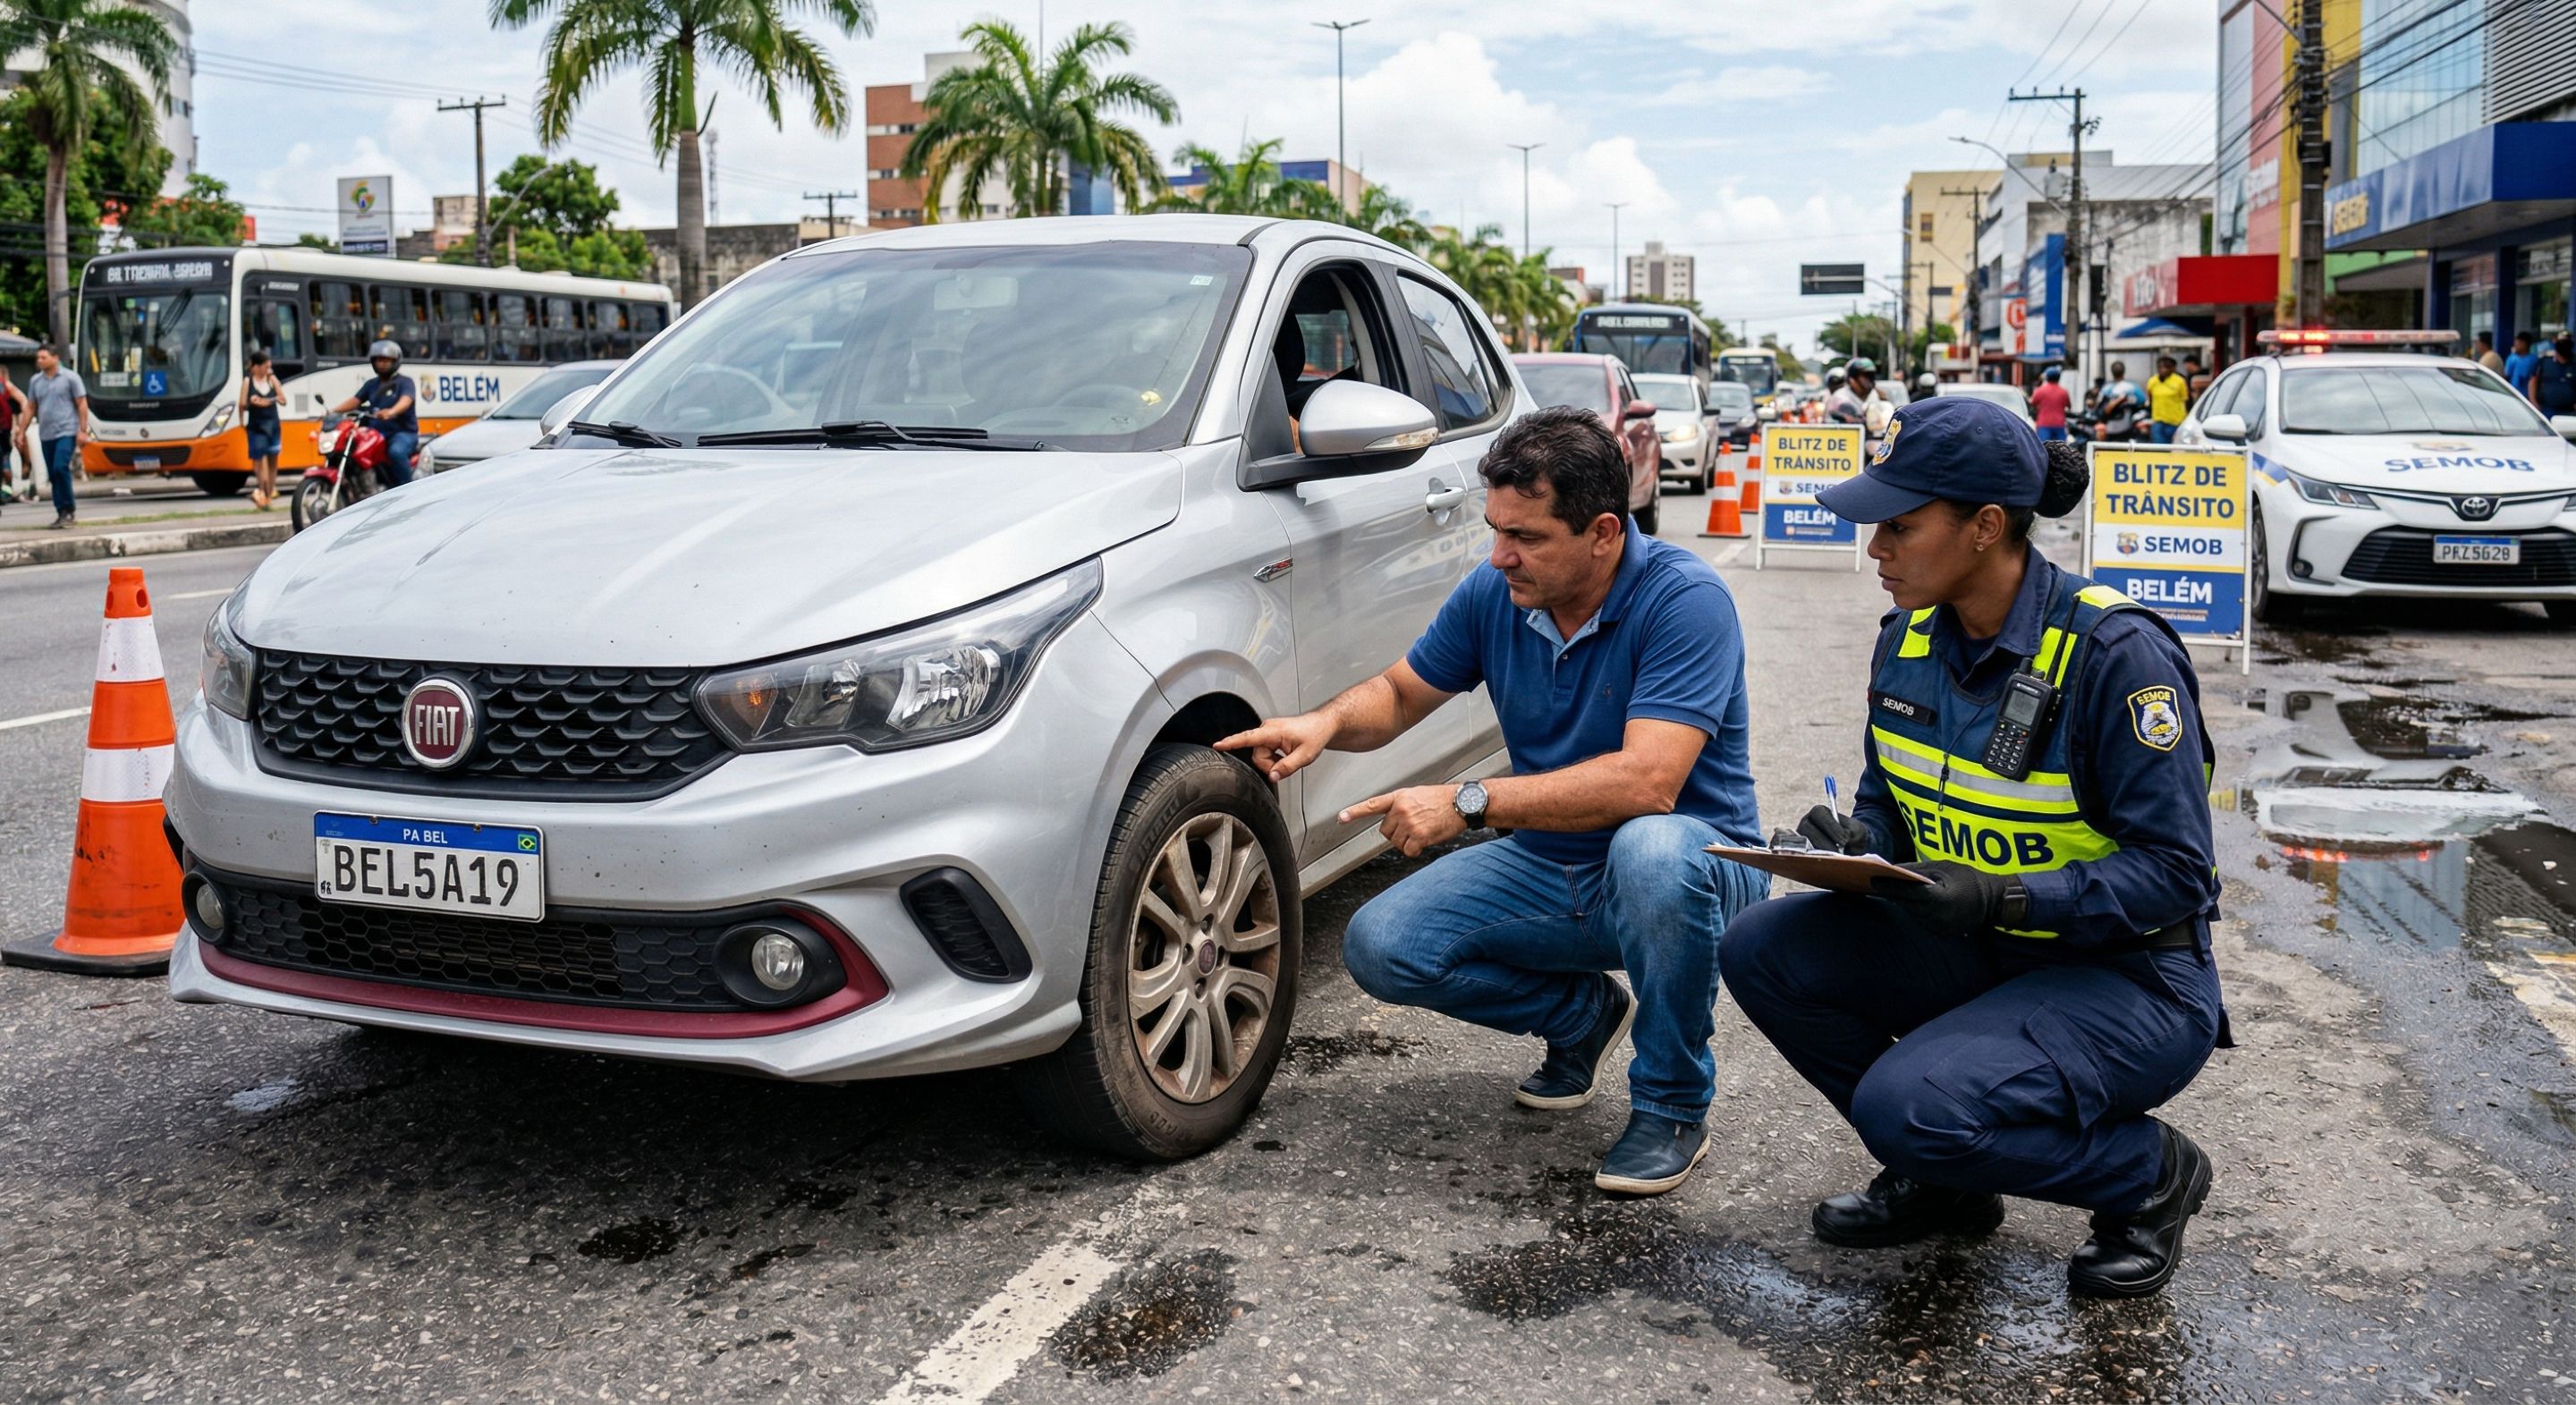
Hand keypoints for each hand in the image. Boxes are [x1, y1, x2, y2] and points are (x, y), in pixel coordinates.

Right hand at [1214, 712, 1334, 781]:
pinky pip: (1265, 752)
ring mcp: (1269, 732)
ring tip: (1288, 757)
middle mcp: (1268, 729)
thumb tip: (1272, 777)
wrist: (1322, 725)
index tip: (1218, 745)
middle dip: (1270, 765)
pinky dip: (1274, 757)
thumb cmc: (1315, 735)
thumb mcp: (1304, 756)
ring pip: (1261, 756)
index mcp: (1274, 731)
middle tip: (1286, 764)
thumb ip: (1286, 768)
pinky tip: (1285, 754)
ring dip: (1273, 761)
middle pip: (1257, 755)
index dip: (1231, 743)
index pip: (1248, 738)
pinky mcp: (1270, 736)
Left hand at [1339, 784, 1465, 856]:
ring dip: (1408, 842)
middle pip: (1386, 832)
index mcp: (1399, 797)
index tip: (1341, 817)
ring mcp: (1409, 822)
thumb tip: (1393, 822)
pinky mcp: (1419, 835)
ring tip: (1423, 830)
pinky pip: (1409, 851)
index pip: (1373, 805)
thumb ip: (1401, 806)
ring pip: (1396, 843)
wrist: (1462, 803)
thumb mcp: (1417, 794)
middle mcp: (1401, 809)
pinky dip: (1416, 850)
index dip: (1355, 812)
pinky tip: (1426, 840)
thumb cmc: (1442, 799)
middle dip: (1397, 834)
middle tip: (1414, 828)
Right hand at [1795, 804, 1873, 854]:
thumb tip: (1842, 840)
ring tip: (1834, 860)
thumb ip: (1850, 830)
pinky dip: (1816, 860)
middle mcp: (1807, 822)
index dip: (1829, 826)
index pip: (1818, 814)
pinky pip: (1804, 856)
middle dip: (1823, 842)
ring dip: (1819, 853)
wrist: (1851, 847)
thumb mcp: (1856, 829)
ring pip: (1804, 844)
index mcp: (1819, 812)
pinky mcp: (1802, 851)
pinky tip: (1828, 865)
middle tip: (1838, 852)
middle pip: (1807, 828)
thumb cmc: (1852, 834)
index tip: (1843, 840)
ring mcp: (1803, 837)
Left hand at [1869, 861, 2023, 936]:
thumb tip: (1893, 869)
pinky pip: (1918, 918)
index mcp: (1940, 899)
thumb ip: (1918, 870)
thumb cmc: (1969, 879)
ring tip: (1879, 887)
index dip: (1889, 886)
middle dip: (1888, 892)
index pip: (1908, 892)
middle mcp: (1937, 917)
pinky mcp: (1937, 932)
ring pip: (1909, 911)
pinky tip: (1899, 898)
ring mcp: (1937, 927)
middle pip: (1905, 903)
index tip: (1871, 880)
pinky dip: (1909, 908)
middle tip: (1867, 881)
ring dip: (1897, 900)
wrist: (1993, 901)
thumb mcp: (1945, 868)